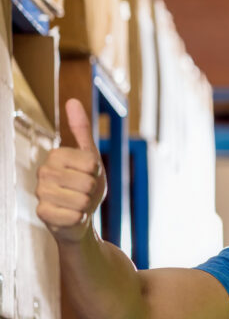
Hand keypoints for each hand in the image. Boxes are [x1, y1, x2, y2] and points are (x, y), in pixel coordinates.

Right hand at [36, 99, 106, 243]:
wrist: (79, 216)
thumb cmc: (85, 185)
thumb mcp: (90, 156)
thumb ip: (82, 130)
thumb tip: (72, 101)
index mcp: (56, 155)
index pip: (91, 164)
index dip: (96, 172)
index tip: (89, 175)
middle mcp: (44, 172)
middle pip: (87, 182)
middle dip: (92, 190)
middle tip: (84, 192)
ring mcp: (40, 193)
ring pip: (81, 200)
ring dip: (86, 205)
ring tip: (79, 203)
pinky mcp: (43, 213)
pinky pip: (73, 216)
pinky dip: (79, 217)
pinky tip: (72, 215)